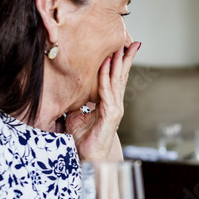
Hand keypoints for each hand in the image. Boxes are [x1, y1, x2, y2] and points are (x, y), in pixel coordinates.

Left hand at [67, 41, 140, 160]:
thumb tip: (66, 91)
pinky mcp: (111, 114)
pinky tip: (106, 65)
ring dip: (118, 63)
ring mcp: (115, 108)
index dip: (119, 63)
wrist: (88, 156)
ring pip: (117, 81)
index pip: (115, 79)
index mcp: (108, 102)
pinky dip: (106, 77)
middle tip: (132, 42)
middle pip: (122, 76)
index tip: (123, 47)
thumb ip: (76, 102)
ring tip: (121, 48)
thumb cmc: (83, 137)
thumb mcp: (75, 115)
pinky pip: (107, 92)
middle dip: (126, 58)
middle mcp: (115, 103)